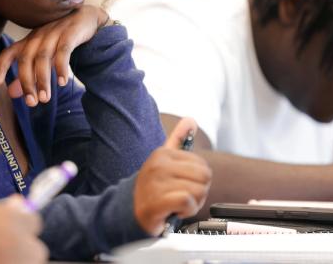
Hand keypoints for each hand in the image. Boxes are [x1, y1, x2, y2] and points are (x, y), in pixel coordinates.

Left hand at [0, 5, 108, 105]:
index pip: (9, 52)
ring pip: (43, 57)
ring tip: (45, 98)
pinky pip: (63, 51)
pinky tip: (63, 82)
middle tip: (32, 103)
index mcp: (29, 41)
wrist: (87, 18)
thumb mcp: (43, 56)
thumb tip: (11, 93)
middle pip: (26, 59)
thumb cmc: (61, 39)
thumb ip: (28, 74)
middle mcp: (38, 36)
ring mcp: (54, 34)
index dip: (1, 66)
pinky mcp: (70, 34)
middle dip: (27, 82)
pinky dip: (61, 67)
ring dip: (43, 79)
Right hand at [0, 196, 47, 263]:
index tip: (14, 234)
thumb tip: (21, 203)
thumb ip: (2, 210)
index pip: (35, 224)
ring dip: (16, 262)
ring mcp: (10, 262)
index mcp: (14, 219)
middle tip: (4, 252)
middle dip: (24, 251)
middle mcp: (17, 241)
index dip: (24, 229)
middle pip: (37, 250)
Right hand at [133, 118, 211, 234]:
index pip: (202, 166)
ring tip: (177, 205)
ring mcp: (156, 183)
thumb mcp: (163, 161)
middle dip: (199, 192)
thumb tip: (191, 120)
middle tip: (182, 197)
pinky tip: (175, 211)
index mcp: (163, 153)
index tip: (182, 185)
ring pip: (198, 190)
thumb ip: (178, 139)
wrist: (128, 212)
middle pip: (204, 177)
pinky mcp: (156, 202)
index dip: (198, 180)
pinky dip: (186, 211)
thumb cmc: (151, 188)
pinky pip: (187, 202)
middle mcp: (159, 165)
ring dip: (192, 204)